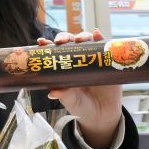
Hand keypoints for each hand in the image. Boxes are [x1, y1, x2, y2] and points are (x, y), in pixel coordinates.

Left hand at [38, 29, 122, 148]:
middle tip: (61, 41)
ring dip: (82, 36)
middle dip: (64, 37)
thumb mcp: (71, 101)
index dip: (47, 45)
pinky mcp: (106, 61)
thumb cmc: (81, 106)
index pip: (53, 52)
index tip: (41, 42)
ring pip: (86, 41)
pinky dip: (101, 38)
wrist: (102, 114)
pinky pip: (104, 47)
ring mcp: (91, 59)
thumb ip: (63, 95)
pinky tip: (98, 34)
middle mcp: (76, 60)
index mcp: (63, 67)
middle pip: (69, 42)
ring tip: (80, 39)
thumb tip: (52, 93)